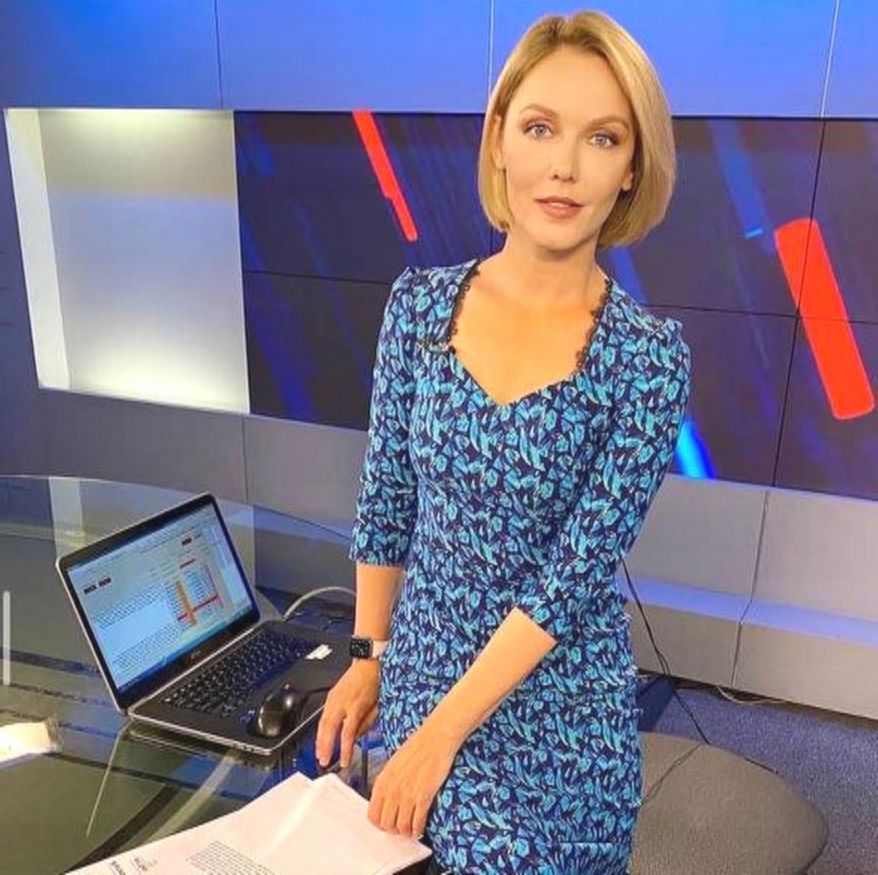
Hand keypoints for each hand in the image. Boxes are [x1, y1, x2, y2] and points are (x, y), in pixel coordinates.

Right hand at [315, 659, 379, 767]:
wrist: (368, 663)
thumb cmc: (374, 682)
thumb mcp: (377, 706)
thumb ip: (366, 724)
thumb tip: (357, 738)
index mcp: (356, 706)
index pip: (348, 733)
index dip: (345, 750)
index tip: (344, 762)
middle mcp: (342, 702)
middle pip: (330, 729)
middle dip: (325, 747)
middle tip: (324, 762)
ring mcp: (334, 698)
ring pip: (322, 723)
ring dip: (319, 740)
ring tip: (319, 754)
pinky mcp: (330, 696)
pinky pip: (322, 716)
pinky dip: (320, 729)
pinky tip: (320, 737)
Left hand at [367, 716, 462, 838]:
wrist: (436, 737)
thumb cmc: (417, 747)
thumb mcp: (394, 764)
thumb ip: (388, 783)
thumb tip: (386, 803)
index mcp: (382, 781)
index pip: (373, 816)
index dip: (381, 824)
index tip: (389, 823)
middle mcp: (392, 789)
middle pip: (386, 825)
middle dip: (394, 830)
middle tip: (402, 827)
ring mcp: (407, 793)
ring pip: (402, 828)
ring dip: (407, 832)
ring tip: (412, 828)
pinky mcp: (424, 795)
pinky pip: (417, 823)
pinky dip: (419, 829)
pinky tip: (421, 826)